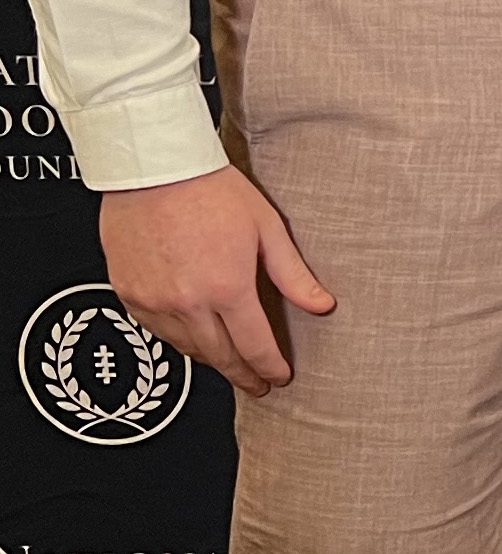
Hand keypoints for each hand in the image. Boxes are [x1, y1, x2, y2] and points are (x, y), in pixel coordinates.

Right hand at [98, 165, 334, 397]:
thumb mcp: (267, 228)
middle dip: (241, 374)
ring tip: (229, 362)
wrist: (154, 169)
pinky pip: (156, 331)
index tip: (279, 378)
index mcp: (226, 288)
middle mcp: (187, 302)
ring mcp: (153, 301)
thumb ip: (292, 274)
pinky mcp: (128, 293)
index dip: (269, 367)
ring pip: (185, 347)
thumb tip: (322, 305)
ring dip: (210, 359)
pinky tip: (193, 336)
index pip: (254, 345)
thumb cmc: (212, 191)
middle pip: (218, 355)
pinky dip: (178, 339)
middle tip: (256, 384)